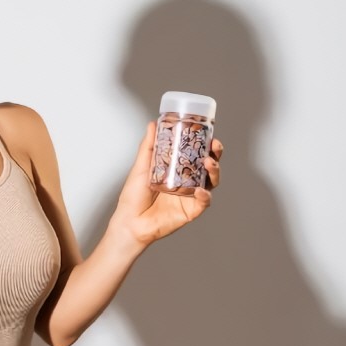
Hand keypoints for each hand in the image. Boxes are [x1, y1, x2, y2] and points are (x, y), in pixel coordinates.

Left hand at [114, 120, 222, 247]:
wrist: (129, 221)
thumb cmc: (133, 196)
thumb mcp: (141, 167)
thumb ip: (148, 147)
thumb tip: (153, 124)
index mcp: (177, 169)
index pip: (196, 153)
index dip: (206, 143)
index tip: (209, 134)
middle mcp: (187, 181)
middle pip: (208, 166)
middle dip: (215, 154)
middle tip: (215, 146)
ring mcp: (191, 196)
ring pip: (211, 182)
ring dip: (214, 171)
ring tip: (209, 163)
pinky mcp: (191, 210)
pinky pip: (204, 202)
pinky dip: (205, 195)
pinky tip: (200, 190)